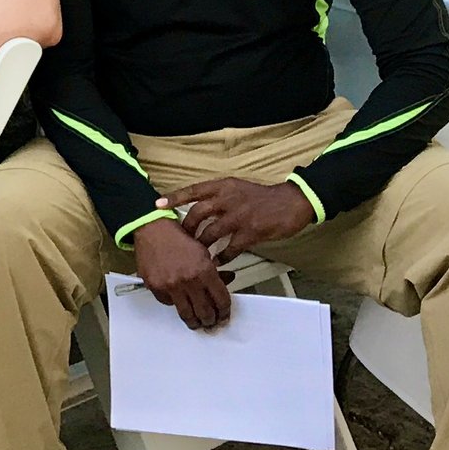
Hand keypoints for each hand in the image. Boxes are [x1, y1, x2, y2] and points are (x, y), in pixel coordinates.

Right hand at [132, 217, 232, 330]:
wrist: (152, 230)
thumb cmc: (178, 238)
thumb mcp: (203, 251)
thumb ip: (215, 271)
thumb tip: (227, 281)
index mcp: (204, 270)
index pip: (221, 300)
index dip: (224, 311)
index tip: (223, 314)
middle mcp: (188, 281)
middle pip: (205, 313)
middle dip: (210, 321)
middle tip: (211, 323)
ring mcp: (171, 286)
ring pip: (187, 314)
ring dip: (194, 322)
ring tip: (196, 323)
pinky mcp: (156, 288)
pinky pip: (169, 304)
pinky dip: (175, 304)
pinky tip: (178, 301)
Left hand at [167, 177, 315, 261]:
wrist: (290, 202)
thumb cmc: (262, 197)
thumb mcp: (237, 188)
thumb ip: (218, 196)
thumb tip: (197, 207)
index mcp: (223, 186)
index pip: (194, 190)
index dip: (174, 198)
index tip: (158, 205)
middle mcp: (228, 199)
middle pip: (198, 214)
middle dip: (187, 228)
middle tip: (181, 240)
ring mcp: (239, 216)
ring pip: (211, 232)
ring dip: (202, 246)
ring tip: (197, 255)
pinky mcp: (251, 231)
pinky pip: (230, 247)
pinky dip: (222, 257)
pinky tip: (218, 263)